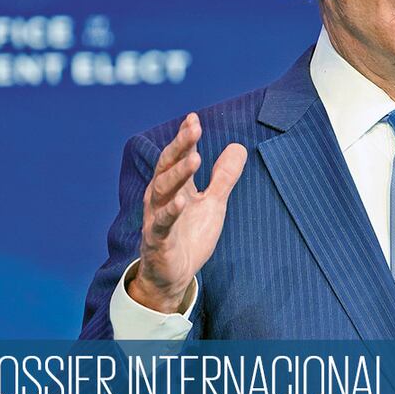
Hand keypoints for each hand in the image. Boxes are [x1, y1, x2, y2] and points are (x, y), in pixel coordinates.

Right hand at [127, 113, 247, 312]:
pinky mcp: (157, 241)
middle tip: (194, 127)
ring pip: (162, 191)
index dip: (184, 138)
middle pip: (167, 166)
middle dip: (180, 146)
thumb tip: (238, 146)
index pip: (177, 156)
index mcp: (174, 187)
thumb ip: (224, 177)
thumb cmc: (189, 235)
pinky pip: (161, 224)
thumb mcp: (213, 203)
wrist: (174, 275)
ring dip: (178, 173)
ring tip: (195, 157)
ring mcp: (156, 218)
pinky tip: (181, 201)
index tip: (194, 118)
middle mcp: (160, 198)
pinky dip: (170, 212)